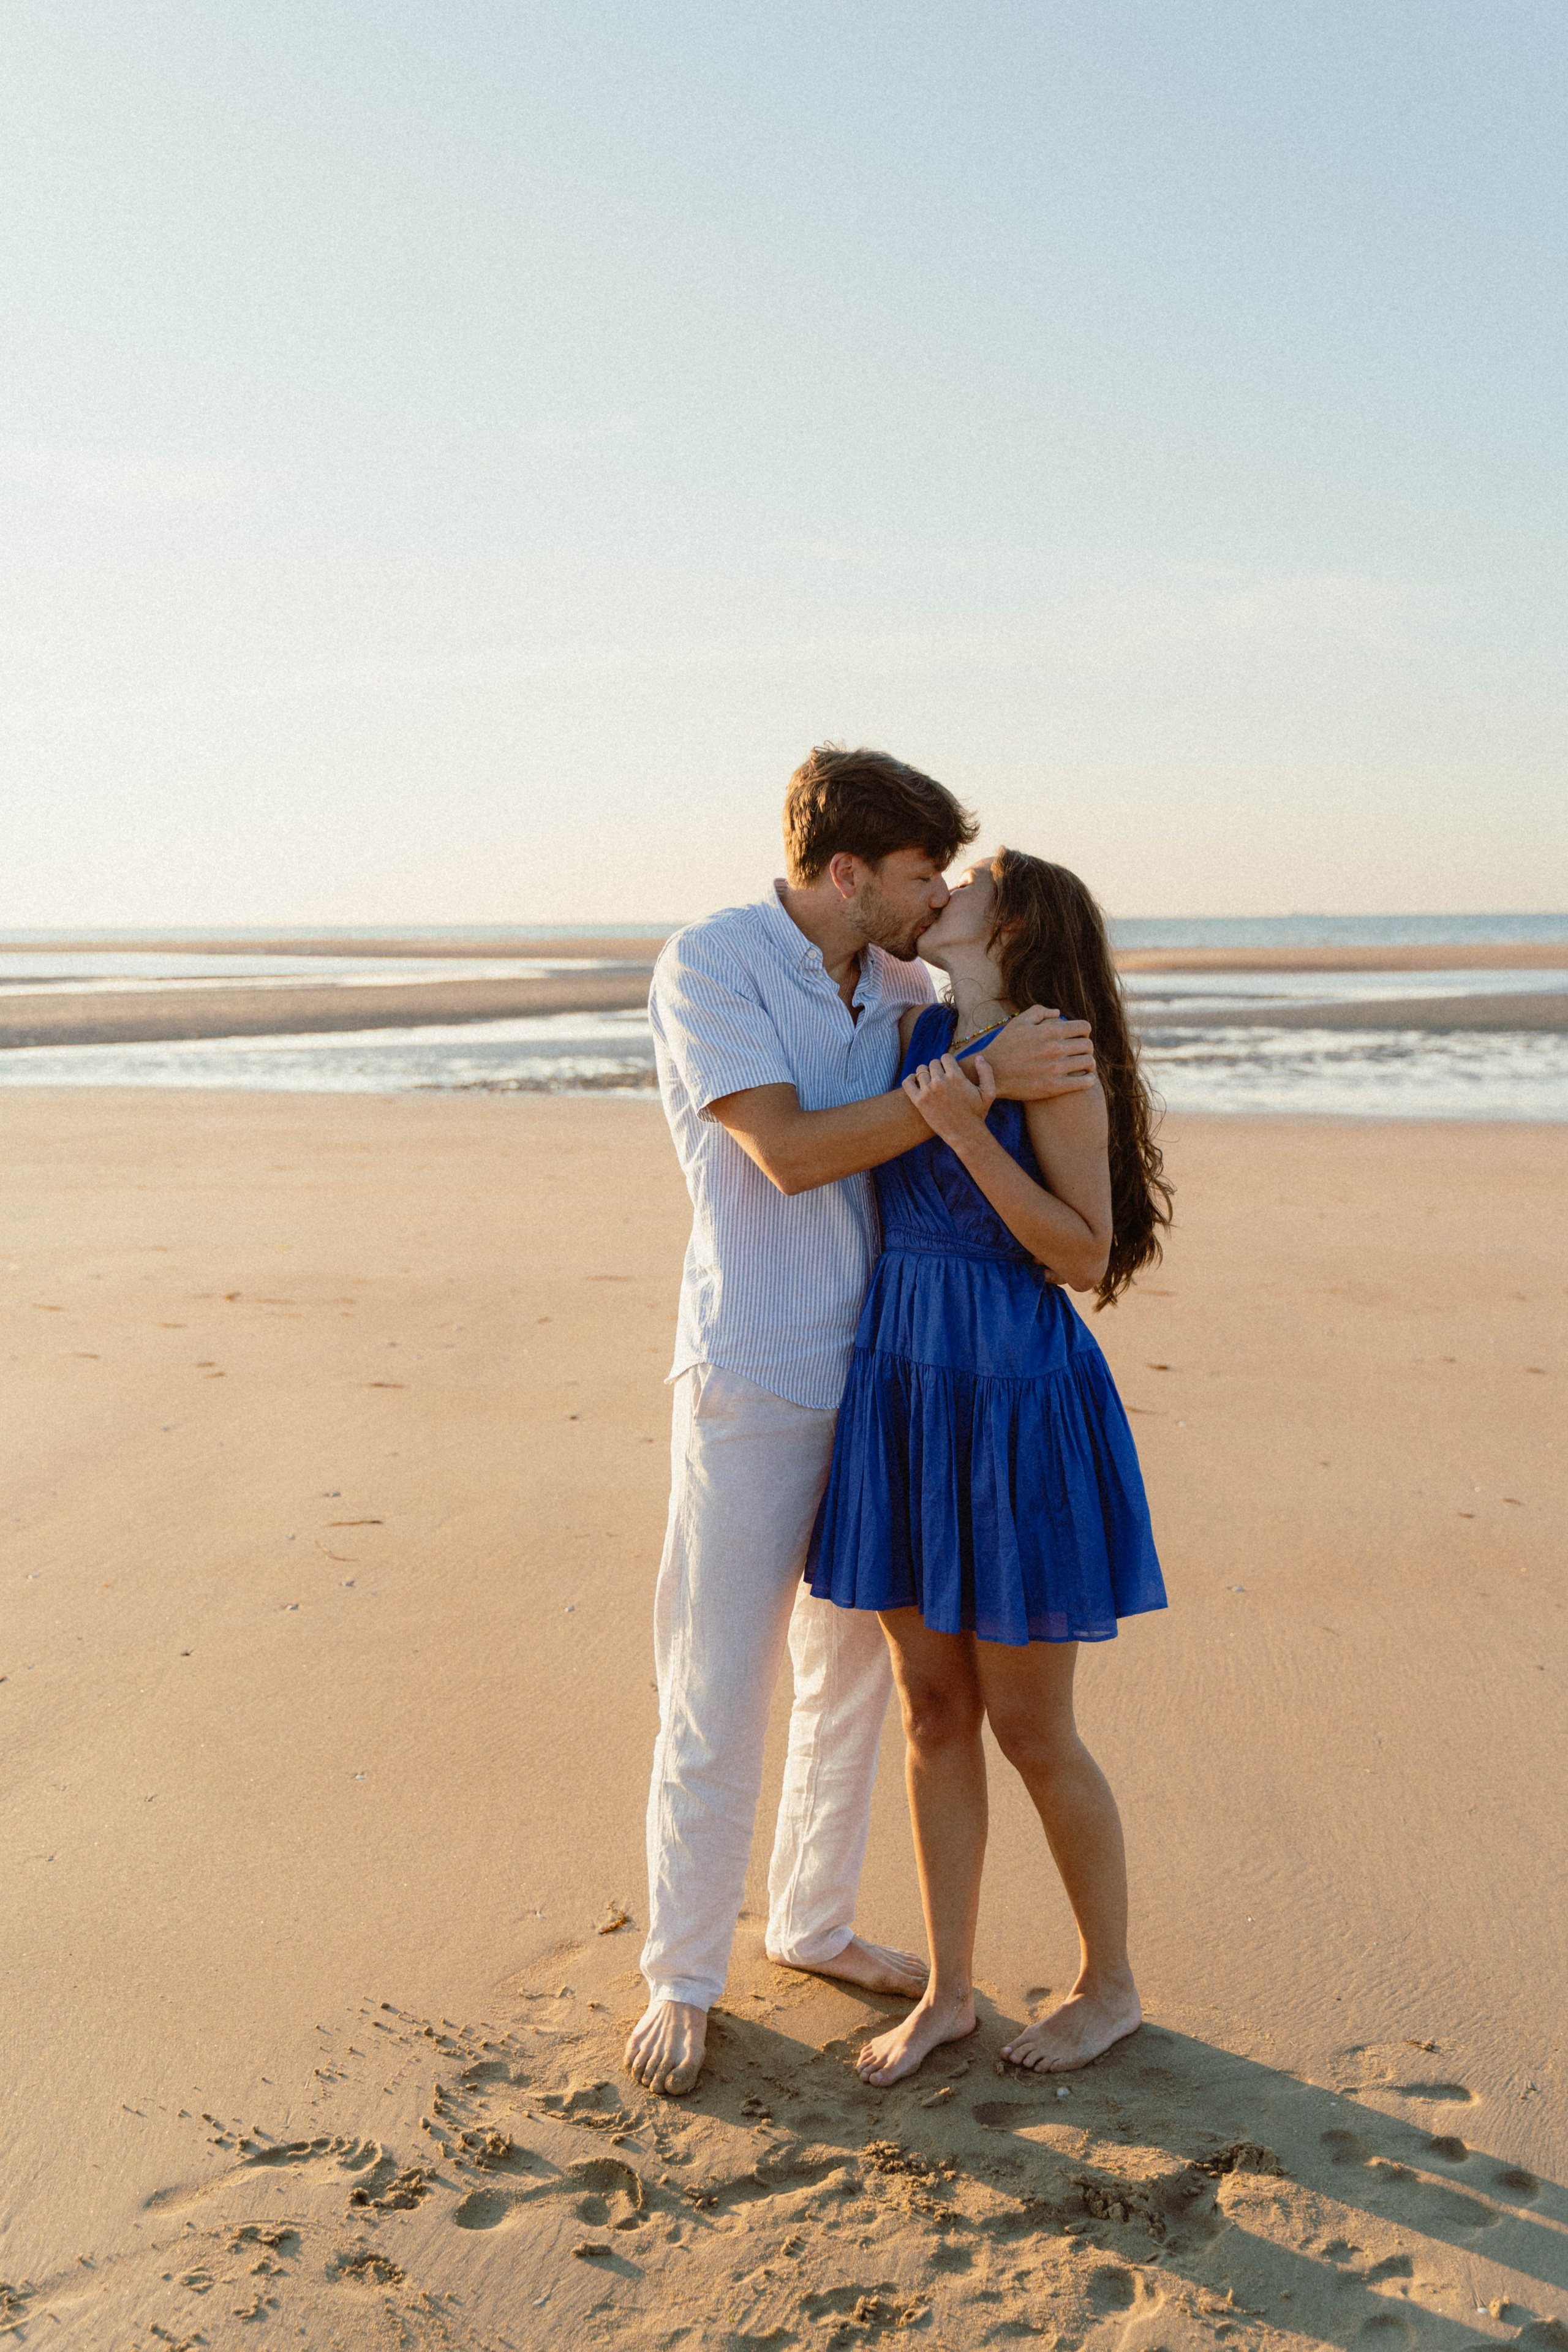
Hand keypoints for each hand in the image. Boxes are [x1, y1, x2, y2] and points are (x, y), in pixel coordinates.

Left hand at [903, 1051, 997, 1149]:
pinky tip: (917, 1083)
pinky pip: (908, 1082)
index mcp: (956, 1077)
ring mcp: (928, 1092)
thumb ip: (986, 1072)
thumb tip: (979, 1057)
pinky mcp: (919, 1102)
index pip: (945, 1057)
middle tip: (942, 1078)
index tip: (950, 1070)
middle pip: (933, 1063)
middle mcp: (940, 1082)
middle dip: (938, 1068)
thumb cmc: (977, 1114)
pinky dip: (910, 1079)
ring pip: (921, 1071)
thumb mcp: (989, 1093)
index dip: (949, 1062)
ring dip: (926, 1074)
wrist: (965, 1134)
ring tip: (932, 1082)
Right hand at [982, 1005, 1096, 1100]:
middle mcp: (1055, 1048)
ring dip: (1088, 1063)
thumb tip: (1058, 1013)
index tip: (1078, 1037)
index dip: (1083, 1032)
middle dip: (1085, 1047)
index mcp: (1050, 1031)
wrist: (991, 1072)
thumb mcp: (1018, 1022)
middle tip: (1079, 1053)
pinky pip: (1084, 1082)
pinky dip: (1089, 1080)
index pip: (1084, 1027)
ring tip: (1083, 1066)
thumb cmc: (1004, 1045)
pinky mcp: (1054, 1087)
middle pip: (1088, 1045)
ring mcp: (1056, 1068)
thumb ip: (1040, 1012)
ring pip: (1088, 1062)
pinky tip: (1086, 1079)